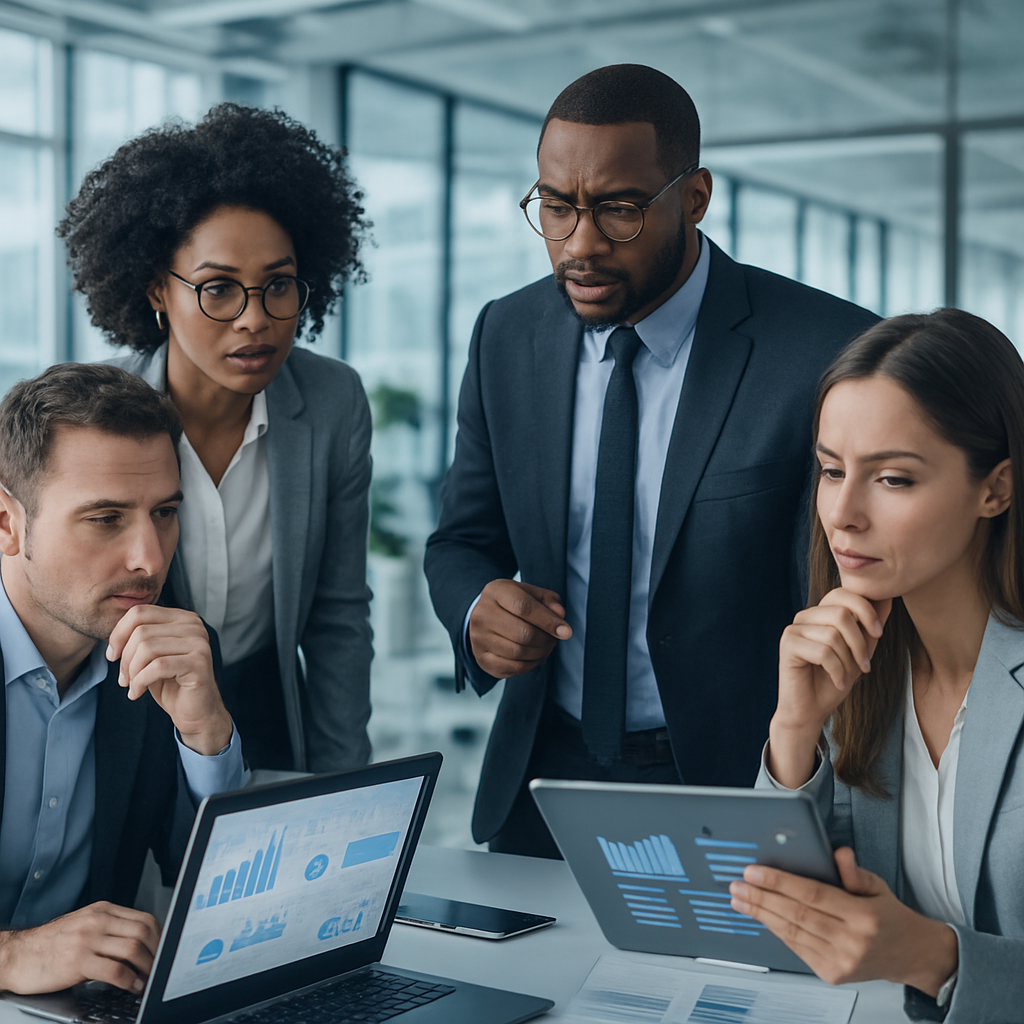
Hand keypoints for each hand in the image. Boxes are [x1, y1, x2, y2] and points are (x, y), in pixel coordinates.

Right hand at [0, 902, 159, 994]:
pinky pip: (114, 970)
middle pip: (143, 932)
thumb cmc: (49, 944)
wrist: (16, 955)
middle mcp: (97, 921)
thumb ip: (109, 929)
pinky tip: (132, 986)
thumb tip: (140, 944)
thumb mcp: (84, 926)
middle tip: (160, 967)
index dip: (160, 937)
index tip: (164, 951)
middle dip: (157, 952)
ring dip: (146, 967)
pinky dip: (129, 980)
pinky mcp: (77, 961)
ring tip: (149, 978)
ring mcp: (87, 940)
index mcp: (102, 910)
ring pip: (132, 949)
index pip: (144, 918)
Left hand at [106, 605, 232, 755]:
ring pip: (147, 648)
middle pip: (141, 631)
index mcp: (182, 618)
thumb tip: (113, 636)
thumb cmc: (171, 684)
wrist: (195, 713)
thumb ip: (139, 639)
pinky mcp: (199, 663)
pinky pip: (157, 667)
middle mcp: (194, 626)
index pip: (140, 612)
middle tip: (124, 679)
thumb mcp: (151, 657)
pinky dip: (140, 682)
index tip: (112, 656)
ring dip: (132, 672)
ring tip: (132, 686)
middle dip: (125, 658)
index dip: (118, 633)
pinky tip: (137, 693)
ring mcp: (199, 643)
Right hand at [468, 580, 571, 677]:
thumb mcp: (530, 594)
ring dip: (540, 653)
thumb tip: (560, 615)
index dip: (548, 621)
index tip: (566, 631)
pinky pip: (512, 668)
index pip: (524, 607)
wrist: (485, 617)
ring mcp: (479, 638)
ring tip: (546, 646)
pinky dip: (529, 665)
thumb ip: (548, 600)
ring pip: (518, 652)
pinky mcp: (482, 658)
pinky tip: (534, 656)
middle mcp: (482, 614)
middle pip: (522, 633)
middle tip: (554, 639)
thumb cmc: (512, 604)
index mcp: (495, 592)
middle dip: (546, 639)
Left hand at [729, 847, 957, 994]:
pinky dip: (777, 930)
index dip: (779, 882)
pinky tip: (761, 916)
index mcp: (864, 916)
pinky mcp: (832, 974)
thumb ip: (854, 871)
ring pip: (792, 934)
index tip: (753, 871)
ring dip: (761, 915)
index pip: (812, 894)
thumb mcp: (878, 886)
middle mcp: (852, 942)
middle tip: (737, 884)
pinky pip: (797, 948)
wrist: (912, 956)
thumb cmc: (890, 916)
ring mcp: (841, 962)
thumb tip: (837, 853)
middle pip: (796, 915)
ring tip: (739, 899)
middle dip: (761, 898)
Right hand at [768, 589, 890, 786]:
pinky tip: (838, 681)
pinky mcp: (788, 646)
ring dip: (848, 660)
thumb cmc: (835, 680)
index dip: (866, 610)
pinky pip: (822, 652)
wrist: (811, 710)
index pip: (844, 594)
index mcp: (820, 613)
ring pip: (832, 634)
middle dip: (860, 641)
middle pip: (840, 613)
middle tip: (864, 665)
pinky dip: (837, 671)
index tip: (878, 634)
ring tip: (848, 676)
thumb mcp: (860, 651)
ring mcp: (793, 630)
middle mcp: (805, 617)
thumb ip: (870, 626)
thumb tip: (888, 598)